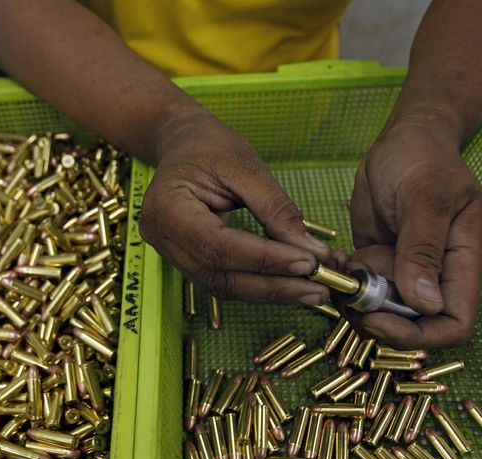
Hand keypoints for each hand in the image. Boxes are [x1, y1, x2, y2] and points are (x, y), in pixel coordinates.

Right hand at [140, 110, 331, 303]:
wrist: (180, 142)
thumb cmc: (208, 145)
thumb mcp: (245, 165)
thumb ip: (276, 209)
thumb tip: (311, 251)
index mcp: (167, 207)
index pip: (218, 245)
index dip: (264, 259)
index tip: (308, 263)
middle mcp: (163, 238)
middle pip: (220, 276)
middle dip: (273, 286)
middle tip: (319, 289)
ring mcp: (172, 253)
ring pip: (223, 286)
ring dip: (270, 292)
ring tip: (313, 291)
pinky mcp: (188, 260)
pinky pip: (224, 281)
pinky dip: (259, 285)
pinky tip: (290, 284)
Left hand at [349, 110, 481, 347]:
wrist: (404, 140)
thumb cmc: (425, 160)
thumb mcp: (424, 197)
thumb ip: (423, 248)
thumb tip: (425, 302)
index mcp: (459, 265)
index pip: (453, 325)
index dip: (417, 335)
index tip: (378, 319)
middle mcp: (432, 276)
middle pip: (409, 326)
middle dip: (374, 319)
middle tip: (344, 295)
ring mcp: (401, 271)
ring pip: (377, 310)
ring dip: (352, 300)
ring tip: (338, 266)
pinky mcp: (375, 262)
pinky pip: (356, 288)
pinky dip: (341, 282)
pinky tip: (335, 257)